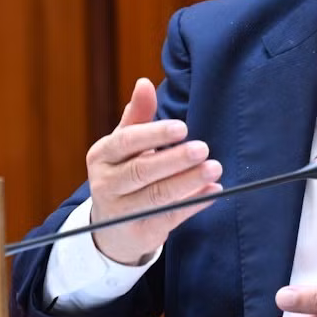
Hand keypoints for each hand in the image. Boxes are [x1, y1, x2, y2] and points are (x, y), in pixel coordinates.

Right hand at [86, 77, 221, 266]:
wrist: (111, 226)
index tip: (183, 128)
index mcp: (101, 156)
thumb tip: (144, 82)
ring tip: (214, 168)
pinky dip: (193, 204)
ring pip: (157, 196)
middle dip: (174, 160)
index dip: (154, 134)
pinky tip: (213, 191)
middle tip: (203, 148)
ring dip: (188, 182)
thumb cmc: (123, 173)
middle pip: (141, 170)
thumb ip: (137, 116)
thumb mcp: (124, 144)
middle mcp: (105, 184)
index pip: (126, 142)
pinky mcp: (138, 233)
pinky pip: (169, 218)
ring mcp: (119, 212)